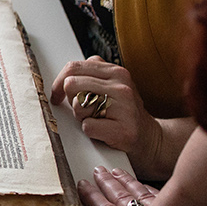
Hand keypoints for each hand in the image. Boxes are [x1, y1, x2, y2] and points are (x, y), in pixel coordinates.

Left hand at [50, 57, 172, 178]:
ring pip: (78, 105)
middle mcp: (121, 85)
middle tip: (84, 110)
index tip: (56, 94)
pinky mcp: (123, 130)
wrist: (149, 138)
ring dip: (81, 116)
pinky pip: (87, 126)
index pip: (73, 67)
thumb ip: (90, 76)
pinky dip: (90, 131)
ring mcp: (124, 107)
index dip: (58, 82)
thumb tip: (61, 78)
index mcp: (115, 71)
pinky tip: (103, 131)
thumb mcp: (110, 86)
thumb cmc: (122, 112)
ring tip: (97, 119)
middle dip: (71, 100)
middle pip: (71, 84)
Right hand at [78, 166, 205, 205]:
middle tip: (96, 174)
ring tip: (116, 174)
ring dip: (125, 183)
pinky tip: (152, 190)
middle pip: (119, 198)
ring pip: (136, 192)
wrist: (201, 200)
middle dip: (106, 187)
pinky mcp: (177, 203)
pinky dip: (151, 190)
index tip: (81, 187)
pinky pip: (158, 194)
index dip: (92, 201)